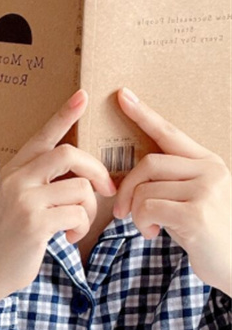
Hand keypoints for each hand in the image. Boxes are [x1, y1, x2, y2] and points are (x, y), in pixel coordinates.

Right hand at [0, 88, 116, 293]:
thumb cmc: (17, 234)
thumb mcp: (23, 199)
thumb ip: (44, 181)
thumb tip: (84, 173)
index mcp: (15, 168)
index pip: (43, 135)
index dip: (64, 115)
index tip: (83, 95)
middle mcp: (17, 179)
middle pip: (69, 154)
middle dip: (96, 170)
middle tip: (107, 188)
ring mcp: (24, 200)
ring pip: (80, 188)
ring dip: (88, 210)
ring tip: (77, 225)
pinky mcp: (34, 223)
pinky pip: (77, 214)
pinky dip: (81, 227)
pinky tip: (70, 238)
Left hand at [113, 87, 231, 296]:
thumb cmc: (206, 234)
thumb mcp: (192, 200)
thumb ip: (171, 183)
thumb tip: (132, 178)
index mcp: (207, 162)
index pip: (170, 132)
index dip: (144, 114)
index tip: (122, 95)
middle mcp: (210, 170)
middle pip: (148, 163)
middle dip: (126, 187)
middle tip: (120, 211)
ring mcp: (205, 190)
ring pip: (144, 188)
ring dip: (135, 211)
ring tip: (146, 227)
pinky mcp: (196, 213)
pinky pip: (147, 207)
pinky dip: (141, 222)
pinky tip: (152, 234)